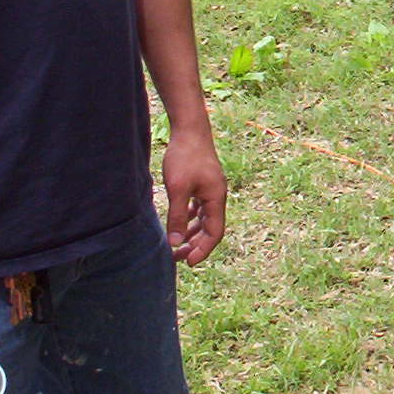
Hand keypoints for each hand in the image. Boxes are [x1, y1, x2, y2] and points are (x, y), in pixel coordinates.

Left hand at [162, 130, 226, 266]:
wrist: (190, 130)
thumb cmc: (185, 157)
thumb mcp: (178, 189)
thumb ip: (177, 217)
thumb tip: (175, 243)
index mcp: (216, 199)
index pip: (214, 233)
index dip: (203, 250)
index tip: (188, 263)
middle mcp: (217, 196)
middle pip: (211, 228)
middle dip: (196, 245)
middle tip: (178, 258)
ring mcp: (211, 189)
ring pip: (205, 219)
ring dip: (193, 233)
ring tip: (178, 245)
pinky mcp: (203, 183)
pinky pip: (200, 208)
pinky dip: (192, 219)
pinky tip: (181, 222)